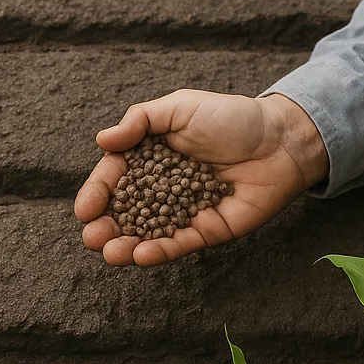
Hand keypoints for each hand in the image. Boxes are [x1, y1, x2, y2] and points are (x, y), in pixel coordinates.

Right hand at [74, 89, 327, 266]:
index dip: (97, 194)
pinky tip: (141, 255)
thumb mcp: (180, 108)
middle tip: (92, 238)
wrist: (280, 139)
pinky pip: (179, 244)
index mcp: (150, 157)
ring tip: (110, 253)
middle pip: (125, 212)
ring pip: (147, 233)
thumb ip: (140, 121)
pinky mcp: (207, 230)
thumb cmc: (231, 117)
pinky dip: (159, 251)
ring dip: (126, 246)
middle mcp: (162, 187)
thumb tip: (102, 140)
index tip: (84, 209)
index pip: (115, 178)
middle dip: (105, 227)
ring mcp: (183, 211)